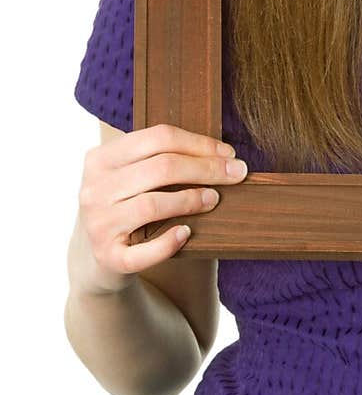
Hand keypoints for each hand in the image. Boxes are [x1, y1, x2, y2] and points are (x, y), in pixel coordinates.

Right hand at [74, 123, 248, 294]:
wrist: (100, 256)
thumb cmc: (129, 206)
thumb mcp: (133, 175)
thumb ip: (163, 158)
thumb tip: (224, 153)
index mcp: (101, 158)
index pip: (158, 138)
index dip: (199, 143)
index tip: (229, 153)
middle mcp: (93, 189)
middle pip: (161, 168)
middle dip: (205, 169)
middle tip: (236, 174)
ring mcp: (97, 224)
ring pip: (152, 204)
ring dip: (191, 200)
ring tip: (214, 199)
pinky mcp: (108, 257)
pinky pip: (143, 251)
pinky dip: (168, 242)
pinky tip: (186, 233)